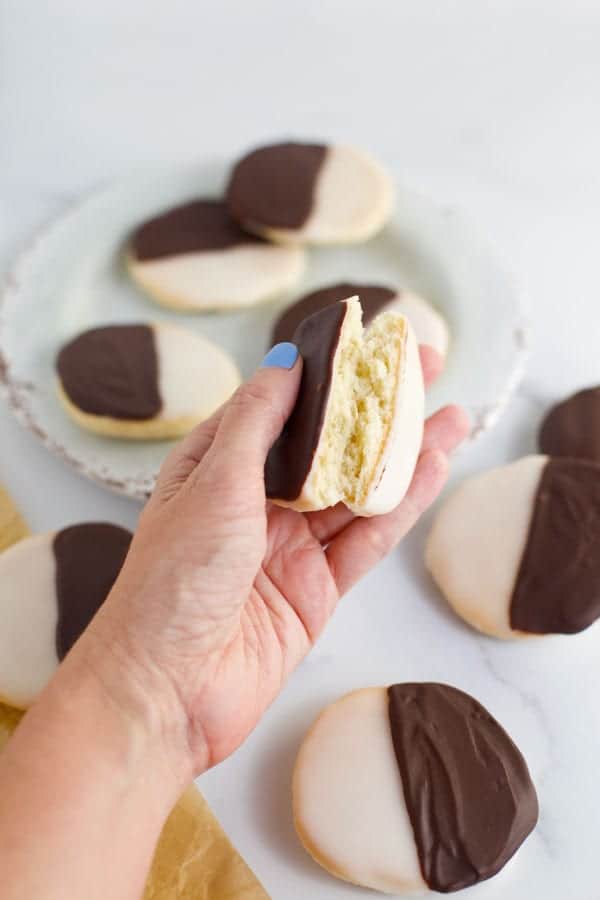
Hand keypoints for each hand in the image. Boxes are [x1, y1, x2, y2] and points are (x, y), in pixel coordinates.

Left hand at [85, 344, 468, 781]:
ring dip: (402, 455)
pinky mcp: (316, 589)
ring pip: (355, 490)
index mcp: (215, 467)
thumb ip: (257, 424)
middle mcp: (253, 502)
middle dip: (376, 409)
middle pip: (327, 445)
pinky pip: (364, 539)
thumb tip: (285, 362)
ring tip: (449, 417)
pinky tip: (429, 471)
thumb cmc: (172, 581)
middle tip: (426, 368)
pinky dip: (397, 506)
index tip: (368, 342)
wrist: (166, 690)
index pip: (281, 406)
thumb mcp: (213, 484)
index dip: (326, 372)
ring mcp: (288, 546)